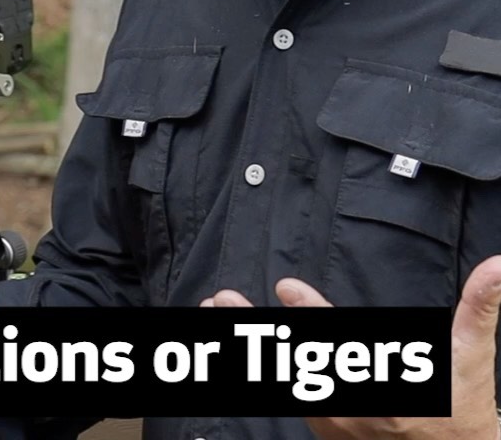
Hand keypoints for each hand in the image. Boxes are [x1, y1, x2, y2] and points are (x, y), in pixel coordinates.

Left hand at [201, 255, 500, 439]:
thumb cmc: (465, 412)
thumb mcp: (475, 360)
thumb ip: (481, 310)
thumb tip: (499, 264)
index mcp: (388, 387)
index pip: (343, 348)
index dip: (314, 320)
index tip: (286, 290)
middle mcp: (354, 409)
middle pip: (296, 365)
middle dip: (255, 332)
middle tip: (220, 301)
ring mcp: (336, 423)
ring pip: (282, 381)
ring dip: (246, 347)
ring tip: (214, 310)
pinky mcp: (325, 429)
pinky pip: (284, 395)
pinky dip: (256, 369)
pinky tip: (236, 345)